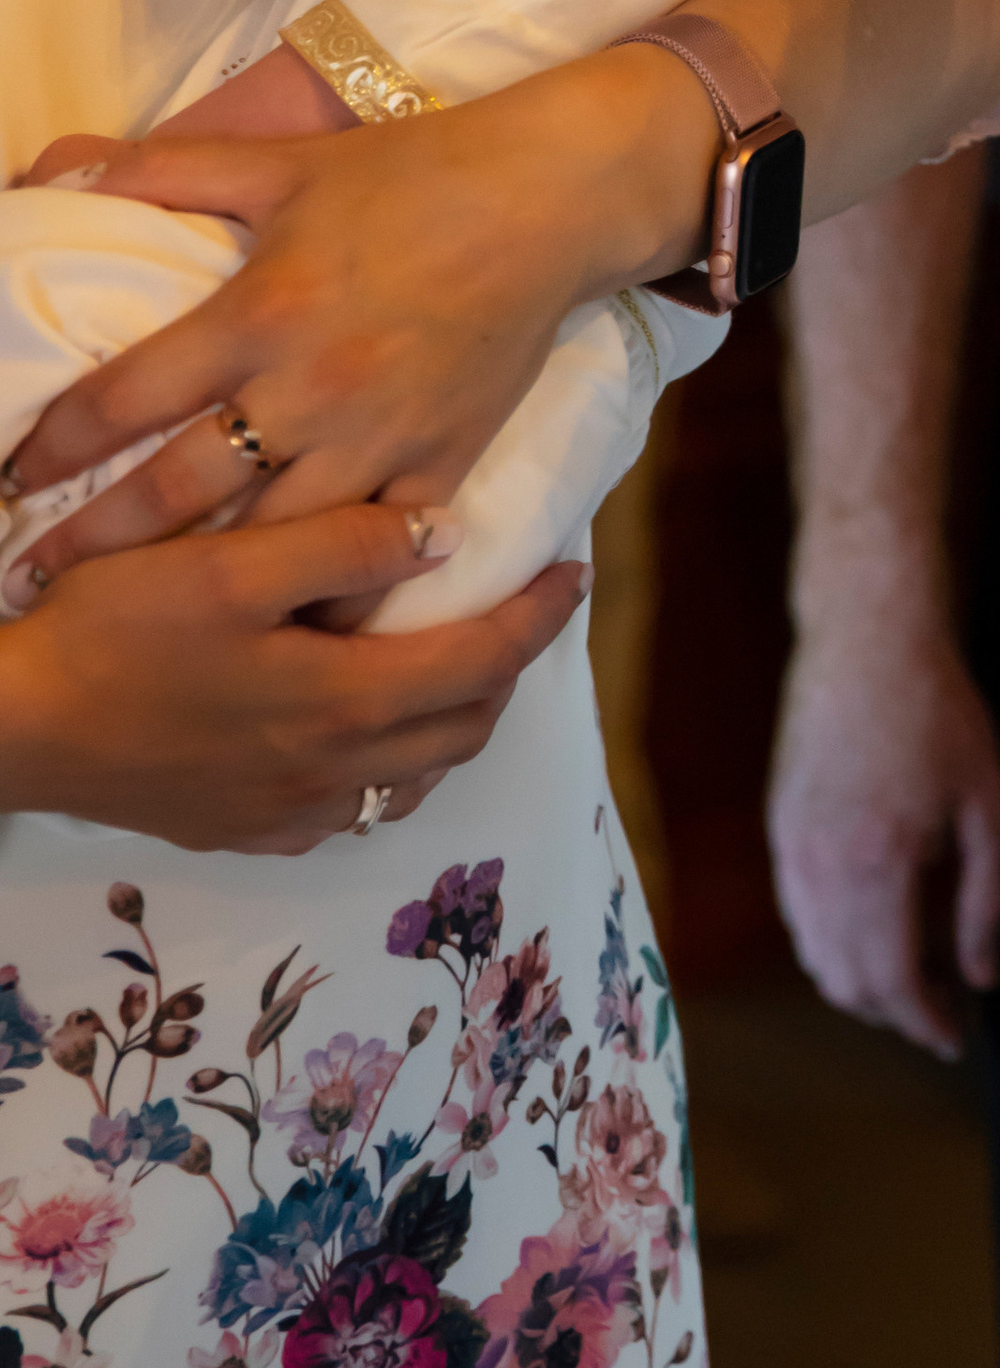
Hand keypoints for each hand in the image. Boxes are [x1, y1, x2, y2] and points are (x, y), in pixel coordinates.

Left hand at [0, 50, 717, 589]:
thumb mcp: (280, 163)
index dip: (53, 448)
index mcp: (257, 312)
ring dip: (198, 583)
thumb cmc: (412, 174)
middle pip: (175, 491)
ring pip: (267, 543)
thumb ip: (164, 170)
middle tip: (32, 580)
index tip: (12, 481)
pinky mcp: (442, 465)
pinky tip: (285, 631)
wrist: (549, 200)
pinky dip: (328, 601)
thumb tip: (57, 169)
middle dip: (91, 542)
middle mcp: (308, 388)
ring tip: (140, 618)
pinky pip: (375, 561)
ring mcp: (378, 438)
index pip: (123, 398)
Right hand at [0, 502, 585, 851]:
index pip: (485, 660)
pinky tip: (364, 726)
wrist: (15, 728)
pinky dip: (387, 766)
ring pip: (415, 777)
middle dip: (508, 669)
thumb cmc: (115, 633)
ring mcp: (290, 814)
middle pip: (466, 728)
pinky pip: (352, 809)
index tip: (575, 573)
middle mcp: (335, 772)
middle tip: (516, 611)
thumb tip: (448, 534)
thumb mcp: (229, 564)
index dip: (541, 617)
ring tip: (451, 661)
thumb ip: (345, 545)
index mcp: (347, 702)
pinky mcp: (246, 833)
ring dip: (453, 721)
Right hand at [768, 594, 999, 1059]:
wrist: (867, 641)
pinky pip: (796, 916)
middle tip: (940, 1013)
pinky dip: (829, 945)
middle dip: (893, 1013)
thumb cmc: (941, 715)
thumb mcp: (990, 805)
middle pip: (847, 982)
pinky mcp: (779, 828)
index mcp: (880, 865)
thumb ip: (987, 900)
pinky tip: (870, 932)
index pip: (894, 981)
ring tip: (911, 979)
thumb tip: (984, 976)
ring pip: (814, 956)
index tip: (955, 1038)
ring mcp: (790, 849)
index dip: (925, 1022)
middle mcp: (822, 868)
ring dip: (858, 985)